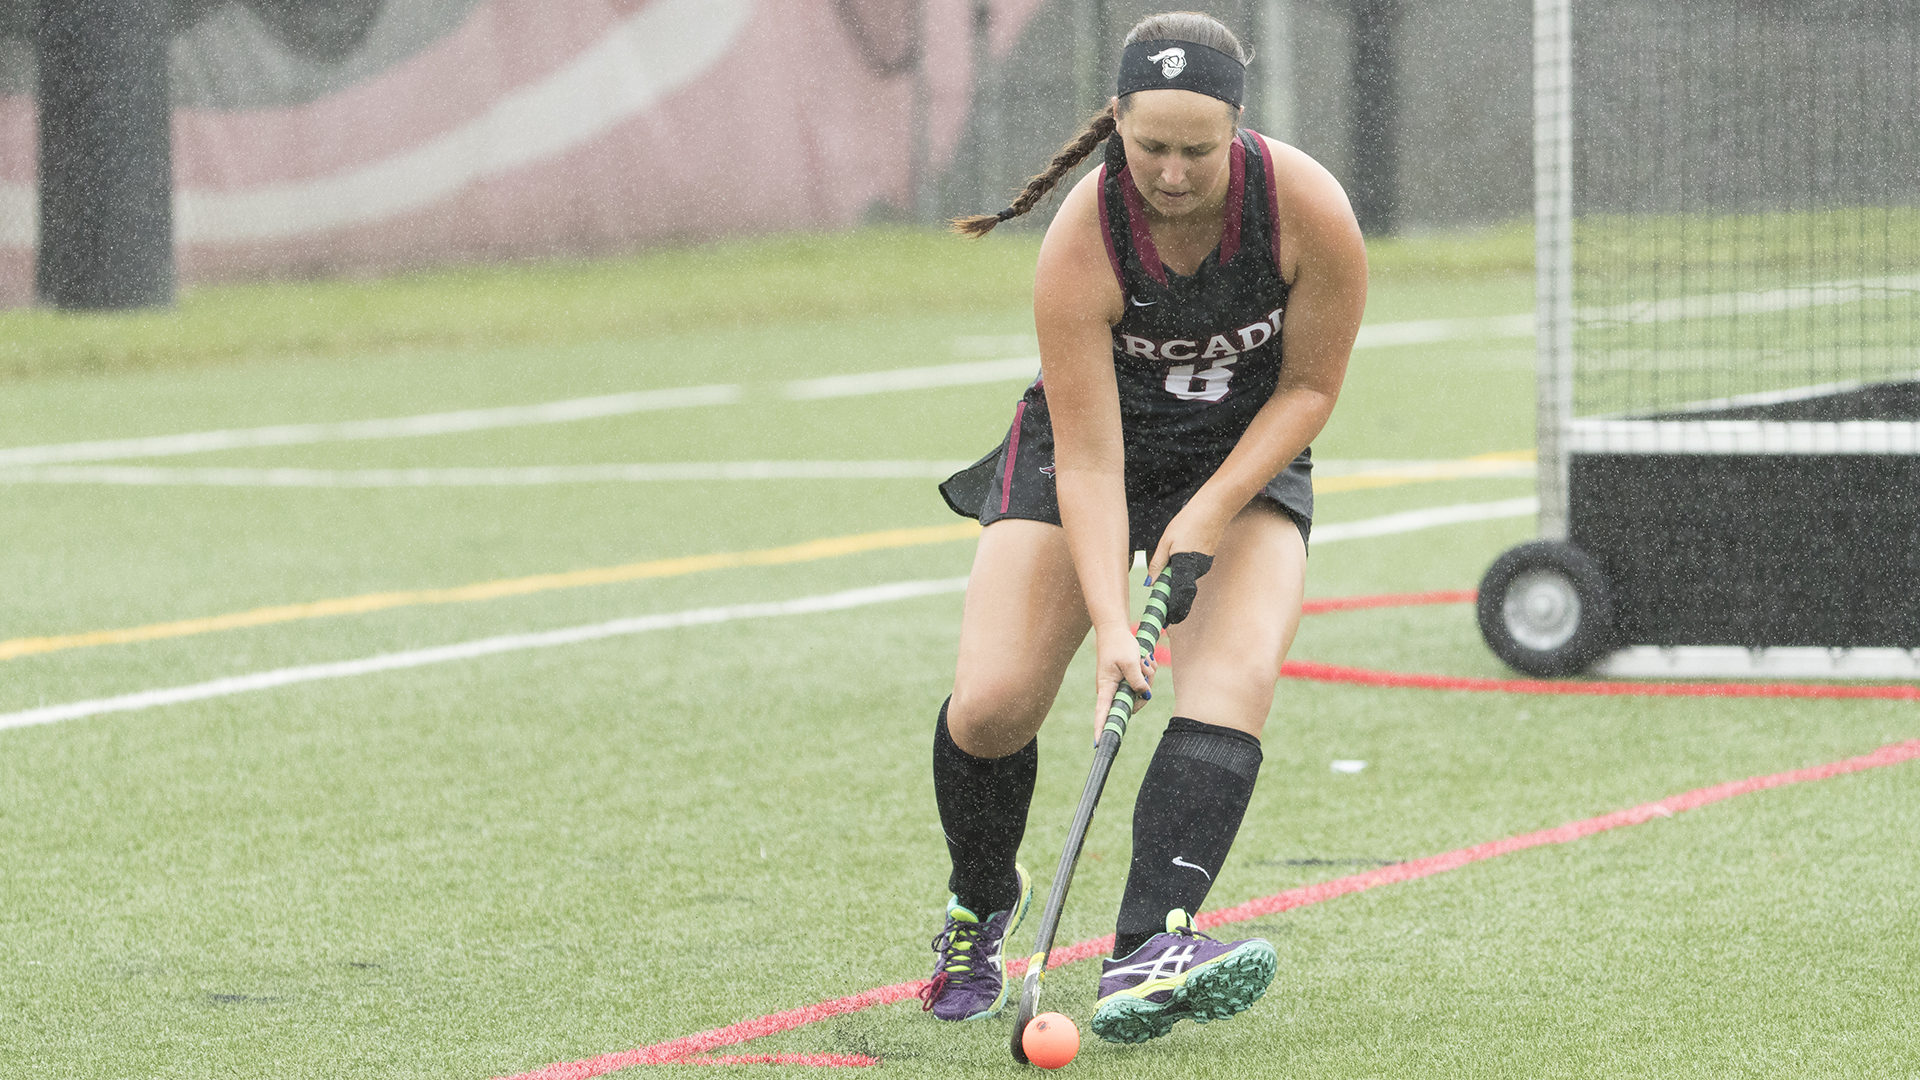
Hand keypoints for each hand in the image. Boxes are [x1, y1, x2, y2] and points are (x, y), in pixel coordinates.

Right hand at [1090, 621, 1155, 743]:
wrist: (1115, 630)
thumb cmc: (1118, 645)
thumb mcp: (1130, 662)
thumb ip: (1138, 681)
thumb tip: (1144, 694)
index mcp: (1106, 687)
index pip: (1102, 712)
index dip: (1100, 728)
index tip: (1098, 743)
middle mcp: (1112, 690)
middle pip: (1132, 703)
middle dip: (1144, 688)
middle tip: (1144, 668)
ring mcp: (1120, 685)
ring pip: (1140, 691)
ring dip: (1147, 676)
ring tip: (1143, 660)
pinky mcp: (1127, 679)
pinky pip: (1142, 683)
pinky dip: (1147, 672)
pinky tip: (1145, 659)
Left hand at [1147, 507, 1223, 624]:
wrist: (1213, 509)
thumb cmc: (1188, 522)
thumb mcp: (1166, 542)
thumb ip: (1158, 564)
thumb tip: (1150, 583)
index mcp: (1186, 568)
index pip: (1178, 597)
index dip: (1171, 612)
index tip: (1165, 624)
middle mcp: (1197, 571)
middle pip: (1181, 590)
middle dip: (1171, 598)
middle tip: (1162, 611)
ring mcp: (1203, 565)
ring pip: (1185, 578)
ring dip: (1175, 580)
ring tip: (1167, 572)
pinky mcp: (1205, 558)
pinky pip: (1191, 569)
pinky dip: (1183, 569)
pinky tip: (1179, 556)